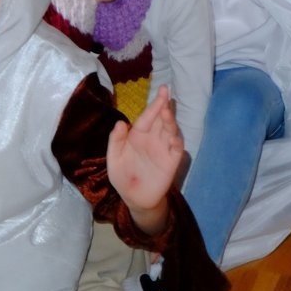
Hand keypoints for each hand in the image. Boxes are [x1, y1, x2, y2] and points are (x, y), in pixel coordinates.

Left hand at [106, 85, 182, 235]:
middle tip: (165, 91)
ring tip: (166, 110)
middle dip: (163, 105)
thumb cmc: (123, 176)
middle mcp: (153, 138)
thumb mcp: (114, 159)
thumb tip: (121, 122)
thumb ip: (116, 141)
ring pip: (169, 130)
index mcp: (138, 135)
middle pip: (160, 119)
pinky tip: (172, 133)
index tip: (160, 91)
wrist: (135, 199)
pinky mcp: (172, 160)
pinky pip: (176, 147)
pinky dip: (176, 139)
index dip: (152, 105)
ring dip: (169, 120)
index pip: (146, 117)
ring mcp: (164, 148)